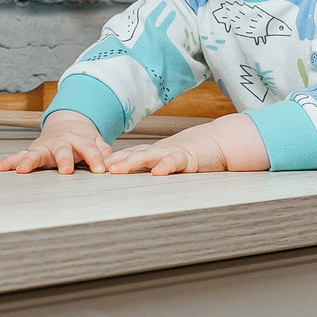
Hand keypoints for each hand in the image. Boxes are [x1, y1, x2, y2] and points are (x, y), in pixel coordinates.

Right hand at [0, 111, 111, 174]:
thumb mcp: (97, 142)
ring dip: (29, 161)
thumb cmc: (82, 139)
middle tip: (66, 170)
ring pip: (36, 153)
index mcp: (78, 139)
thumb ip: (104, 152)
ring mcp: (43, 146)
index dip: (94, 158)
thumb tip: (114, 164)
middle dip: (63, 159)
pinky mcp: (31, 152)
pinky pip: (18, 156)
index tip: (100, 170)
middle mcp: (59, 142)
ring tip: (21, 170)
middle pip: (61, 149)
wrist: (67, 124)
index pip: (88, 148)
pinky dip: (9, 161)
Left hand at [106, 113, 269, 174]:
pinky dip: (166, 166)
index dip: (113, 159)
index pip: (130, 154)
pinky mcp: (190, 159)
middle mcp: (161, 151)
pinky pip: (176, 162)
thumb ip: (156, 164)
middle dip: (116, 162)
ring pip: (150, 157)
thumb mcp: (170, 159)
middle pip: (134, 155)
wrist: (221, 140)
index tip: (95, 165)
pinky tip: (157, 172)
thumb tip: (138, 175)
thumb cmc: (195, 152)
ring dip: (132, 163)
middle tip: (99, 169)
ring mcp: (174, 153)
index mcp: (156, 152)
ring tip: (118, 170)